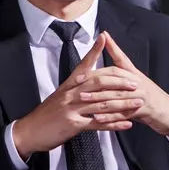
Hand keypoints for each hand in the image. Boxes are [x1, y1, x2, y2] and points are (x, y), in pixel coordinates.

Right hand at [13, 32, 144, 159]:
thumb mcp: (59, 96)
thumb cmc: (46, 114)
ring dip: (123, 104)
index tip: (104, 38)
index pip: (84, 65)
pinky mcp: (74, 125)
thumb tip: (85, 78)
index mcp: (68, 85)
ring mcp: (72, 109)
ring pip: (103, 103)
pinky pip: (99, 124)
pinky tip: (127, 124)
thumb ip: (73, 88)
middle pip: (99, 83)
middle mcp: (71, 94)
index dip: (94, 51)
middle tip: (136, 82)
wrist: (29, 131)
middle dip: (120, 82)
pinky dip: (115, 124)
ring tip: (138, 103)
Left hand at [79, 31, 168, 144]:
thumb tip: (110, 56)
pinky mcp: (144, 111)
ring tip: (83, 99)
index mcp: (135, 75)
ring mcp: (141, 96)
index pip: (118, 63)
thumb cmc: (153, 98)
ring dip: (97, 98)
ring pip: (116, 96)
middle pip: (113, 79)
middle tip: (77, 82)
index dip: (106, 56)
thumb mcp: (139, 82)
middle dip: (94, 80)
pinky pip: (123, 114)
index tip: (92, 52)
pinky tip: (97, 119)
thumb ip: (124, 71)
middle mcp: (138, 83)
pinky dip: (109, 117)